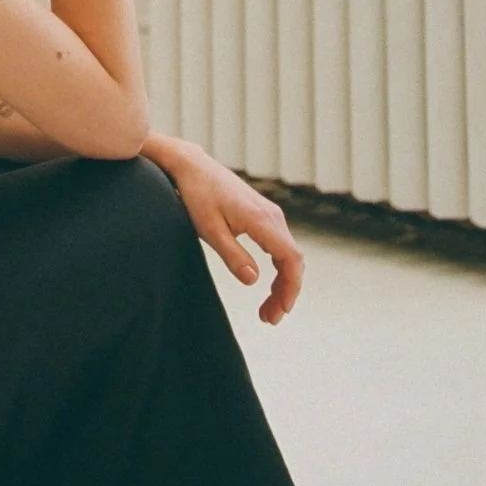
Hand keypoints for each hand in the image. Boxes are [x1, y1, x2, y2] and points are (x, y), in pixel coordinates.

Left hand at [167, 148, 304, 324]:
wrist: (192, 167)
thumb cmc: (197, 196)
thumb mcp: (209, 230)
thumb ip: (233, 255)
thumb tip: (254, 281)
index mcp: (262, 220)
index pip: (290, 259)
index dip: (290, 287)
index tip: (281, 310)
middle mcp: (272, 216)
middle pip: (293, 260)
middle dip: (286, 292)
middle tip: (270, 318)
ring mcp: (270, 214)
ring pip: (287, 255)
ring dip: (282, 283)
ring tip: (267, 309)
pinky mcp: (263, 215)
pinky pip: (279, 247)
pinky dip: (278, 269)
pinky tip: (268, 285)